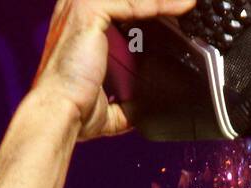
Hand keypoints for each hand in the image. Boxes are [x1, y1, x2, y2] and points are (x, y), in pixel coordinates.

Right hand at [32, 0, 195, 139]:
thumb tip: (138, 113)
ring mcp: (81, 6)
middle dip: (158, 1)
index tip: (179, 12)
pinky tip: (182, 7)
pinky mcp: (88, 10)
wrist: (61, 113)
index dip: (150, 6)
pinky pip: (133, 2)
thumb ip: (123, 103)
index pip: (122, 5)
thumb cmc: (76, 108)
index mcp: (82, 25)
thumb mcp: (108, 104)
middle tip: (187, 6)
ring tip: (189, 3)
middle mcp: (78, 9)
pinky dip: (160, 4)